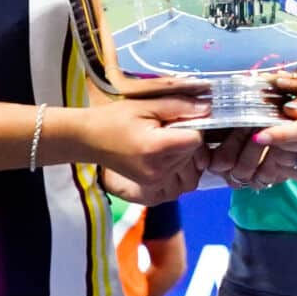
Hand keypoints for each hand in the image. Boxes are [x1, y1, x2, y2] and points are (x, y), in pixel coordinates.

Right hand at [84, 91, 210, 200]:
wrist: (87, 139)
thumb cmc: (114, 118)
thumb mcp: (147, 106)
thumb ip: (180, 107)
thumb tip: (209, 108)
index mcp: (156, 148)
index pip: (196, 139)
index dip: (193, 126)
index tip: (179, 118)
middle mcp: (158, 171)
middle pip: (193, 154)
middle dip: (188, 139)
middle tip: (168, 128)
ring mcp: (155, 183)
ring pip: (190, 169)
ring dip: (186, 154)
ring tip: (167, 141)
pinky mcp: (152, 189)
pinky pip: (180, 182)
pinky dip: (179, 168)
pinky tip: (165, 155)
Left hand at [245, 90, 296, 190]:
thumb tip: (286, 109)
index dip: (280, 133)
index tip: (259, 136)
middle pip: (290, 146)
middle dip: (276, 138)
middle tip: (272, 128)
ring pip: (285, 160)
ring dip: (279, 150)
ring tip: (288, 141)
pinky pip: (288, 172)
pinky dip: (284, 162)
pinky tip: (295, 153)